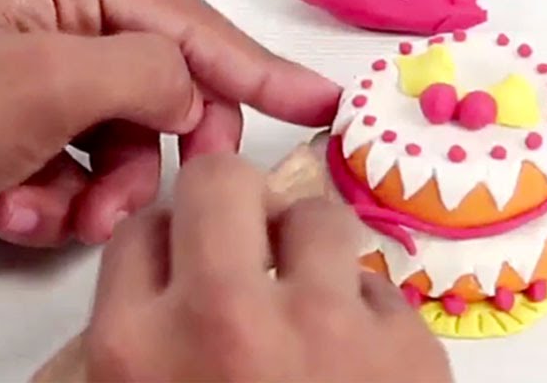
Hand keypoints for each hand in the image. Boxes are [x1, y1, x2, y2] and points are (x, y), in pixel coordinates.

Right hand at [35, 153, 452, 382]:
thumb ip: (143, 355)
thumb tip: (159, 291)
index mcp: (138, 352)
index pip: (140, 232)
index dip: (170, 240)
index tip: (191, 256)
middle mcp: (224, 317)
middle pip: (222, 182)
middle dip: (234, 201)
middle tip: (251, 240)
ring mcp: (324, 325)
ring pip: (317, 216)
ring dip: (313, 251)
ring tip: (315, 304)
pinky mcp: (408, 346)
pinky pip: (382, 289)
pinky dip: (371, 319)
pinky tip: (363, 368)